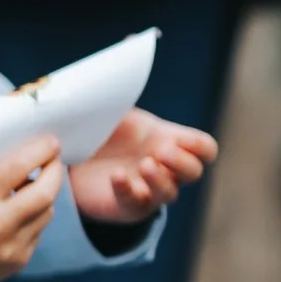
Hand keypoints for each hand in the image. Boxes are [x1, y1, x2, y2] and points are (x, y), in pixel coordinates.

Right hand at [0, 139, 60, 281]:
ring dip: (43, 194)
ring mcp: (10, 247)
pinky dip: (33, 216)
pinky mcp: (18, 260)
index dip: (38, 151)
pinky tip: (17, 212)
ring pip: (46, 211)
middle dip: (54, 172)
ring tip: (29, 184)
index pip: (16, 169)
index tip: (50, 142)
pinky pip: (38, 230)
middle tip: (53, 159)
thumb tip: (9, 144)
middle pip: (45, 193)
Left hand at [69, 109, 215, 230]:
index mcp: (169, 142)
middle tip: (161, 151)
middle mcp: (165, 169)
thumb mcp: (115, 111)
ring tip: (144, 165)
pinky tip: (116, 176)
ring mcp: (149, 190)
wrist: (75, 163)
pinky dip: (129, 189)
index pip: (205, 150)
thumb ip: (125, 97)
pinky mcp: (128, 206)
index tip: (180, 138)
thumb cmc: (102, 133)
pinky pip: (137, 204)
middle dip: (181, 162)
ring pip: (170, 193)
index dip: (200, 146)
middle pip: (194, 172)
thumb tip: (124, 74)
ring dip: (160, 179)